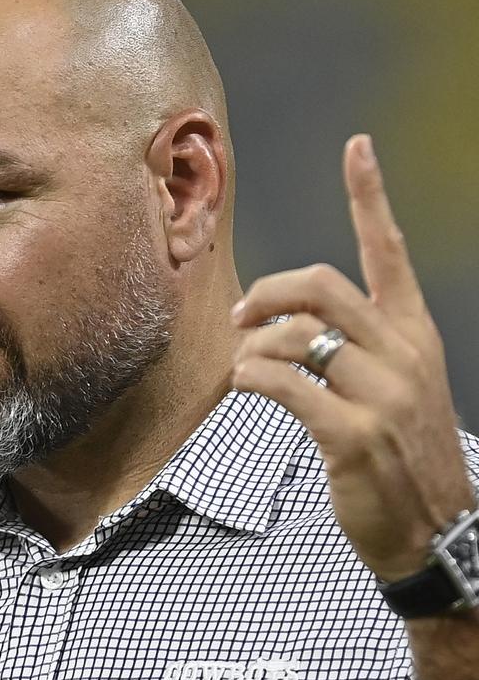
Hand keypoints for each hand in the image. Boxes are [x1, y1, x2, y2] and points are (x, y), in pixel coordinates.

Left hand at [230, 134, 474, 581]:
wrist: (437, 532)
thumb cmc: (407, 457)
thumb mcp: (402, 390)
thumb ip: (361, 349)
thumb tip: (289, 327)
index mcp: (415, 336)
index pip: (390, 252)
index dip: (371, 196)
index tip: (357, 147)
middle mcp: (403, 356)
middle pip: (322, 286)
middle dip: (269, 291)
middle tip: (241, 316)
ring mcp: (382, 396)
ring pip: (298, 335)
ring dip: (254, 345)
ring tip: (243, 365)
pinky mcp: (353, 436)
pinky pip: (286, 385)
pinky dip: (253, 378)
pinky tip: (244, 384)